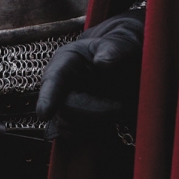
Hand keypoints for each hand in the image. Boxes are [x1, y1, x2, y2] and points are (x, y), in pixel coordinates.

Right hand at [36, 10, 144, 139]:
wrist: (133, 63)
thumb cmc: (125, 47)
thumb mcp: (125, 41)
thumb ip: (115, 48)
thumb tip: (102, 62)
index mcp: (66, 60)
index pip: (53, 79)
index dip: (48, 96)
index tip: (45, 113)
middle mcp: (60, 85)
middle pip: (65, 110)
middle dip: (95, 112)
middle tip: (122, 106)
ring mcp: (66, 106)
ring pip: (72, 128)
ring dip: (100, 122)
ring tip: (121, 104)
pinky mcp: (76, 124)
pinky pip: (81, 138)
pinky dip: (99, 131)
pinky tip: (114, 115)